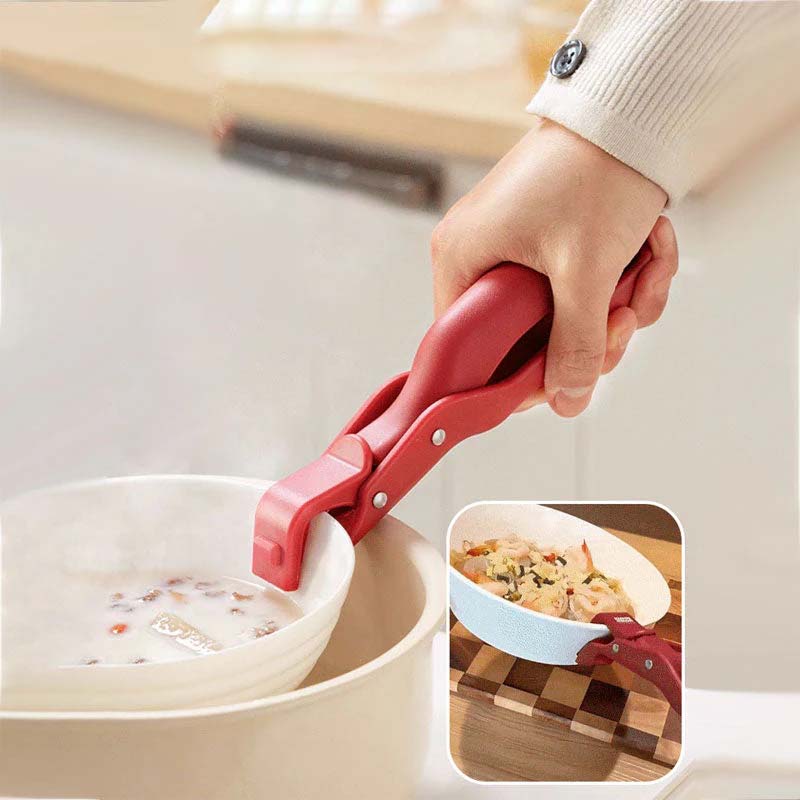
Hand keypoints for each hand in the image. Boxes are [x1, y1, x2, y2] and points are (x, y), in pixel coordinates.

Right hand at [431, 118, 677, 416]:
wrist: (630, 111)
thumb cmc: (593, 171)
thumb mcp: (584, 272)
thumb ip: (576, 345)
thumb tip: (568, 400)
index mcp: (461, 260)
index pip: (469, 349)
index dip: (517, 376)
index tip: (564, 380)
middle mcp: (478, 255)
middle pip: (523, 338)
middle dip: (588, 334)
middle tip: (623, 316)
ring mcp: (514, 247)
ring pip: (561, 315)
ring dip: (616, 304)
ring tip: (645, 266)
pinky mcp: (548, 239)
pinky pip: (580, 286)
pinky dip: (621, 279)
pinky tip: (647, 250)